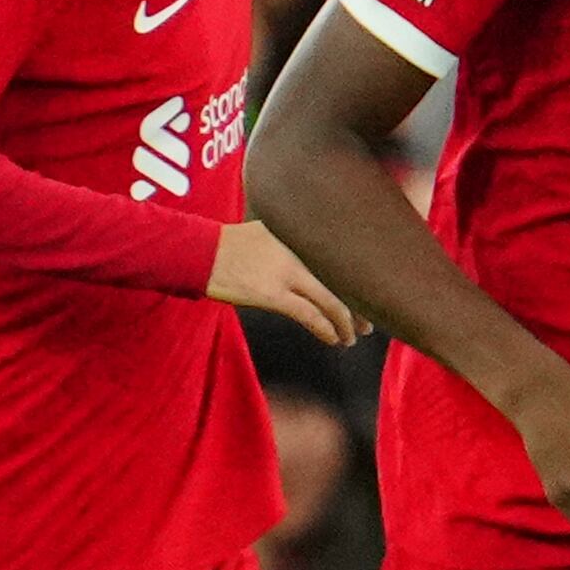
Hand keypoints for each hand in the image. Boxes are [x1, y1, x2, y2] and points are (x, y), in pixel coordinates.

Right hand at [208, 219, 355, 342]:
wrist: (200, 252)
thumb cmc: (230, 244)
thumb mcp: (270, 230)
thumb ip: (295, 240)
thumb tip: (314, 254)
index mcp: (303, 234)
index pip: (343, 261)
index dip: (359, 283)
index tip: (368, 297)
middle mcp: (301, 251)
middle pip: (344, 283)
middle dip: (359, 307)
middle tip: (368, 323)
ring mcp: (288, 273)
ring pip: (332, 301)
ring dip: (346, 324)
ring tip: (352, 337)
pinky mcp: (273, 294)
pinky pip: (309, 315)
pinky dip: (326, 329)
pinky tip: (333, 340)